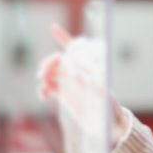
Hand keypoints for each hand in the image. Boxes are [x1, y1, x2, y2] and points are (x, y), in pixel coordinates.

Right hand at [36, 23, 128, 143]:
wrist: (107, 125)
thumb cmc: (110, 109)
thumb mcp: (104, 98)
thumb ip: (92, 86)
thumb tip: (77, 75)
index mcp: (89, 68)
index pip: (76, 49)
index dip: (64, 38)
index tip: (53, 27)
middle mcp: (79, 72)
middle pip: (59, 59)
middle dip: (50, 62)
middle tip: (43, 71)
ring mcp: (70, 82)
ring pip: (52, 71)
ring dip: (45, 73)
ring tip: (43, 82)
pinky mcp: (64, 94)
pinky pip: (50, 86)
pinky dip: (43, 89)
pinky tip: (43, 96)